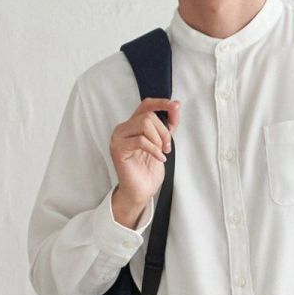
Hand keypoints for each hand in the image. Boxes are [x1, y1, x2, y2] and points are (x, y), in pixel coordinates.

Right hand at [109, 96, 181, 213]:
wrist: (141, 191)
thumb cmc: (149, 169)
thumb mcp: (163, 143)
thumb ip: (168, 125)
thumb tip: (176, 105)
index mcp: (133, 125)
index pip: (146, 105)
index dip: (161, 103)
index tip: (175, 106)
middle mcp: (123, 128)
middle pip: (148, 116)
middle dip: (164, 132)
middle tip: (167, 148)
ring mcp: (118, 137)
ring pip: (144, 124)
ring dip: (158, 139)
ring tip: (161, 153)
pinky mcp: (117, 148)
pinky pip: (140, 140)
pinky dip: (154, 149)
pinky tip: (158, 158)